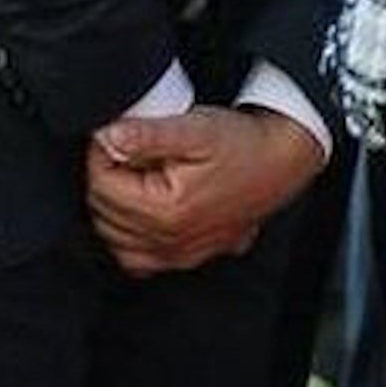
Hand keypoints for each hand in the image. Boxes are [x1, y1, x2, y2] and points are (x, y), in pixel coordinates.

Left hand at [84, 104, 324, 277]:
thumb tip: (106, 137)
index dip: (102, 154)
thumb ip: (147, 135)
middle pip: (104, 215)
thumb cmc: (244, 144)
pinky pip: (139, 259)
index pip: (101, 186)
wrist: (284, 160)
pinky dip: (131, 237)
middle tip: (128, 149)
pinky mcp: (188, 257)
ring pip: (115, 240)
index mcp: (164, 211)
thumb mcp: (196, 128)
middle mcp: (167, 242)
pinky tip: (144, 210)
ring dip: (114, 208)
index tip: (115, 133)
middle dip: (107, 178)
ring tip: (135, 175)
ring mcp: (177, 255)